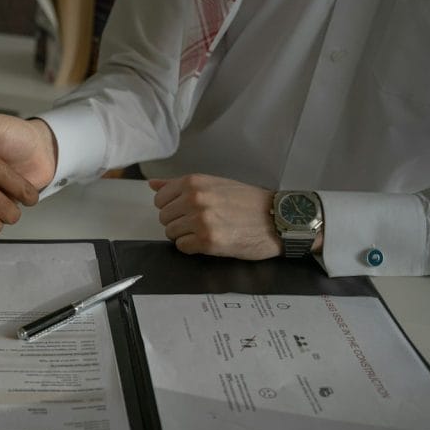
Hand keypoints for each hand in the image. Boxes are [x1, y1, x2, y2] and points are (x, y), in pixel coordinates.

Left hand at [150, 174, 281, 259]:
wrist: (276, 218)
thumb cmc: (248, 201)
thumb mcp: (214, 184)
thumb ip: (180, 185)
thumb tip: (152, 184)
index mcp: (194, 182)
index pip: (160, 199)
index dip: (172, 207)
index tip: (187, 210)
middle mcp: (195, 199)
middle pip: (164, 218)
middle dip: (178, 222)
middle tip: (200, 222)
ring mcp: (200, 221)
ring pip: (171, 233)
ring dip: (185, 235)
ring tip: (207, 231)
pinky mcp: (207, 241)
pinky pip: (182, 247)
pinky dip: (193, 247)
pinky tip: (210, 241)